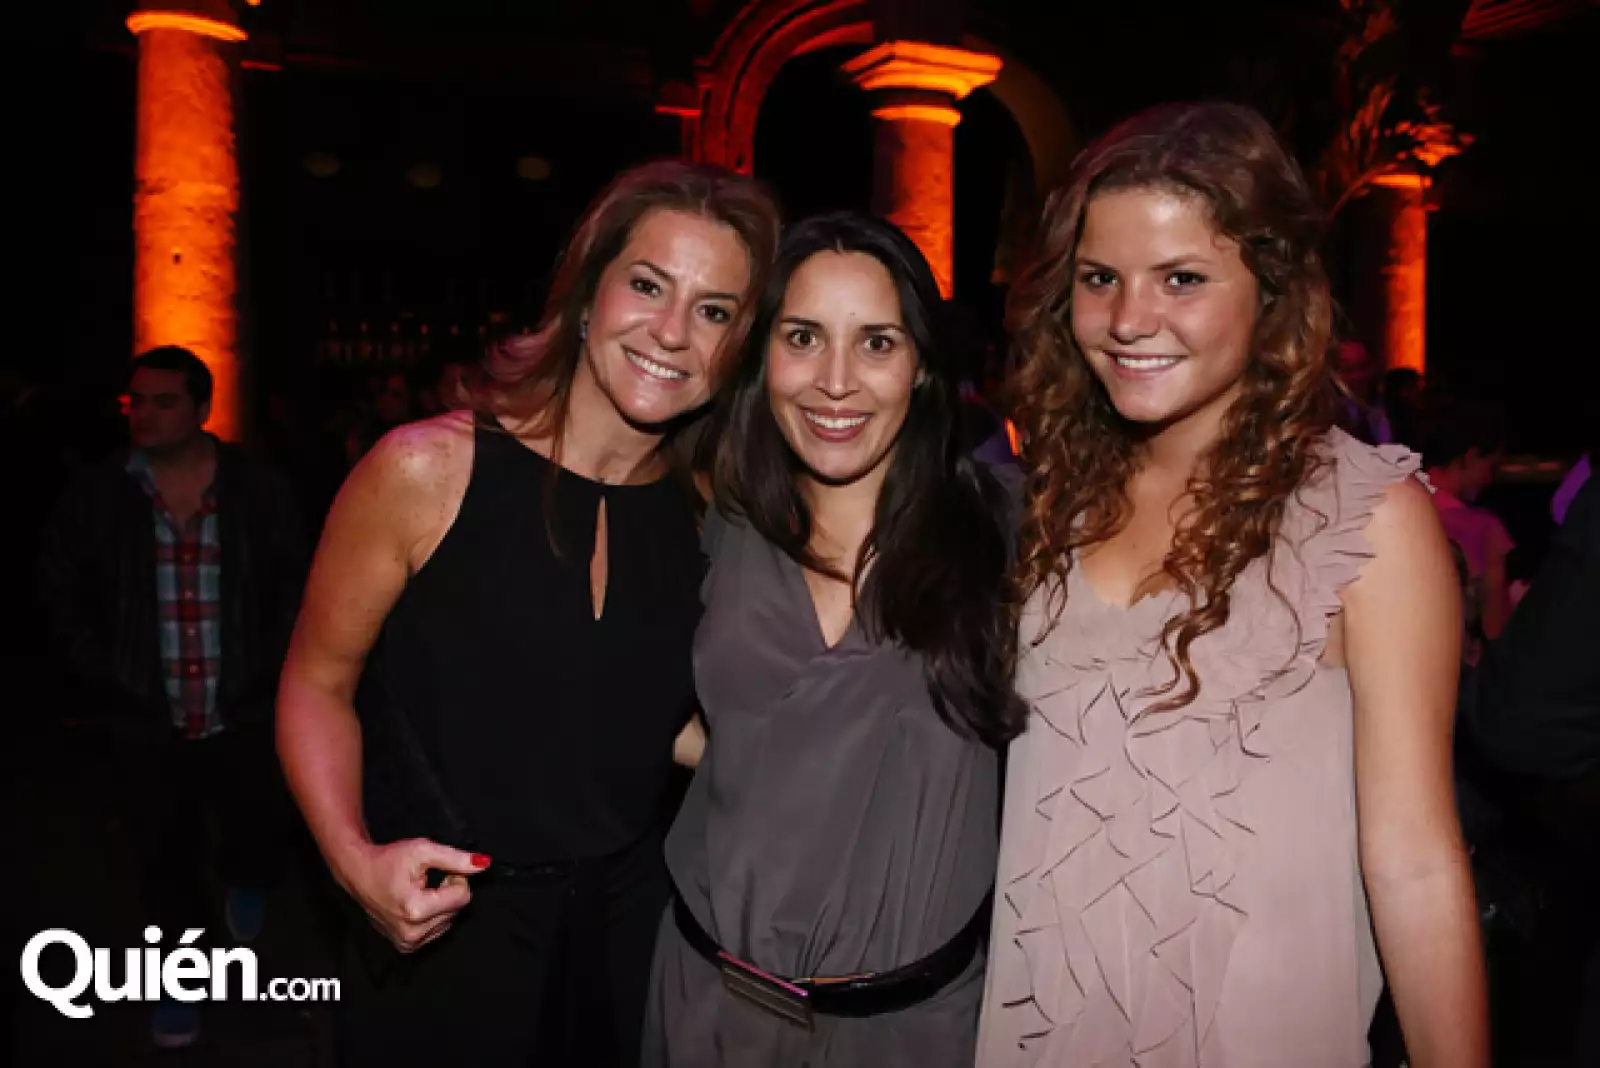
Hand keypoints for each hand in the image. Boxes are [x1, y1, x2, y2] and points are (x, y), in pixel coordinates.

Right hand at [341, 839, 488, 952]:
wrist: (359, 873)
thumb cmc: (388, 860)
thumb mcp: (423, 850)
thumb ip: (455, 858)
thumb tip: (483, 864)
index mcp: (416, 909)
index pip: (462, 897)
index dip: (456, 878)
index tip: (441, 871)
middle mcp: (412, 932)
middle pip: (456, 911)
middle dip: (448, 892)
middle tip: (429, 880)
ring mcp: (407, 942)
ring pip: (448, 922)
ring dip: (440, 905)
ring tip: (421, 892)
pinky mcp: (405, 946)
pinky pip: (436, 931)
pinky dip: (432, 917)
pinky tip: (416, 904)